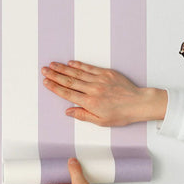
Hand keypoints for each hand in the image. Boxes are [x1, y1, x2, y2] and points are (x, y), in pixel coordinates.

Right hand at [41, 60, 166, 126]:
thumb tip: (68, 111)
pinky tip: (70, 62)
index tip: (46, 83)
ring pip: (77, 73)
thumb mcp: (101, 121)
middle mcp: (93, 90)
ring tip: (52, 64)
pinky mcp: (106, 73)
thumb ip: (83, 115)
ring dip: (63, 68)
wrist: (139, 103)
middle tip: (44, 70)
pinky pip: (89, 68)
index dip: (55, 87)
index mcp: (90, 103)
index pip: (68, 94)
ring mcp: (99, 80)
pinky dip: (79, 65)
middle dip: (55, 75)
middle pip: (69, 81)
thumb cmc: (121, 114)